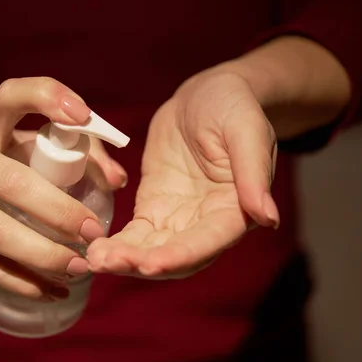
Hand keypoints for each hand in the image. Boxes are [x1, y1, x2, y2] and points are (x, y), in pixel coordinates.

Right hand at [0, 77, 126, 298]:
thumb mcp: (17, 144)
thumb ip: (74, 151)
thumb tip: (117, 180)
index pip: (12, 96)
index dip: (47, 98)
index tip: (83, 116)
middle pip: (14, 184)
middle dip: (61, 212)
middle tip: (95, 233)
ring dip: (46, 256)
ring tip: (81, 268)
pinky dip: (23, 283)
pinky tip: (53, 291)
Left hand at [87, 70, 278, 278]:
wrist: (207, 96)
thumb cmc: (235, 107)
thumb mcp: (247, 131)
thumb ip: (254, 174)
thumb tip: (268, 219)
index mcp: (235, 209)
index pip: (208, 242)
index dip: (179, 256)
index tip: (149, 265)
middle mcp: (207, 223)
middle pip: (175, 256)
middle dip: (141, 263)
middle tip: (104, 262)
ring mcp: (179, 217)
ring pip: (151, 250)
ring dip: (124, 258)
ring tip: (93, 258)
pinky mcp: (155, 207)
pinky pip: (135, 233)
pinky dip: (117, 243)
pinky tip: (94, 247)